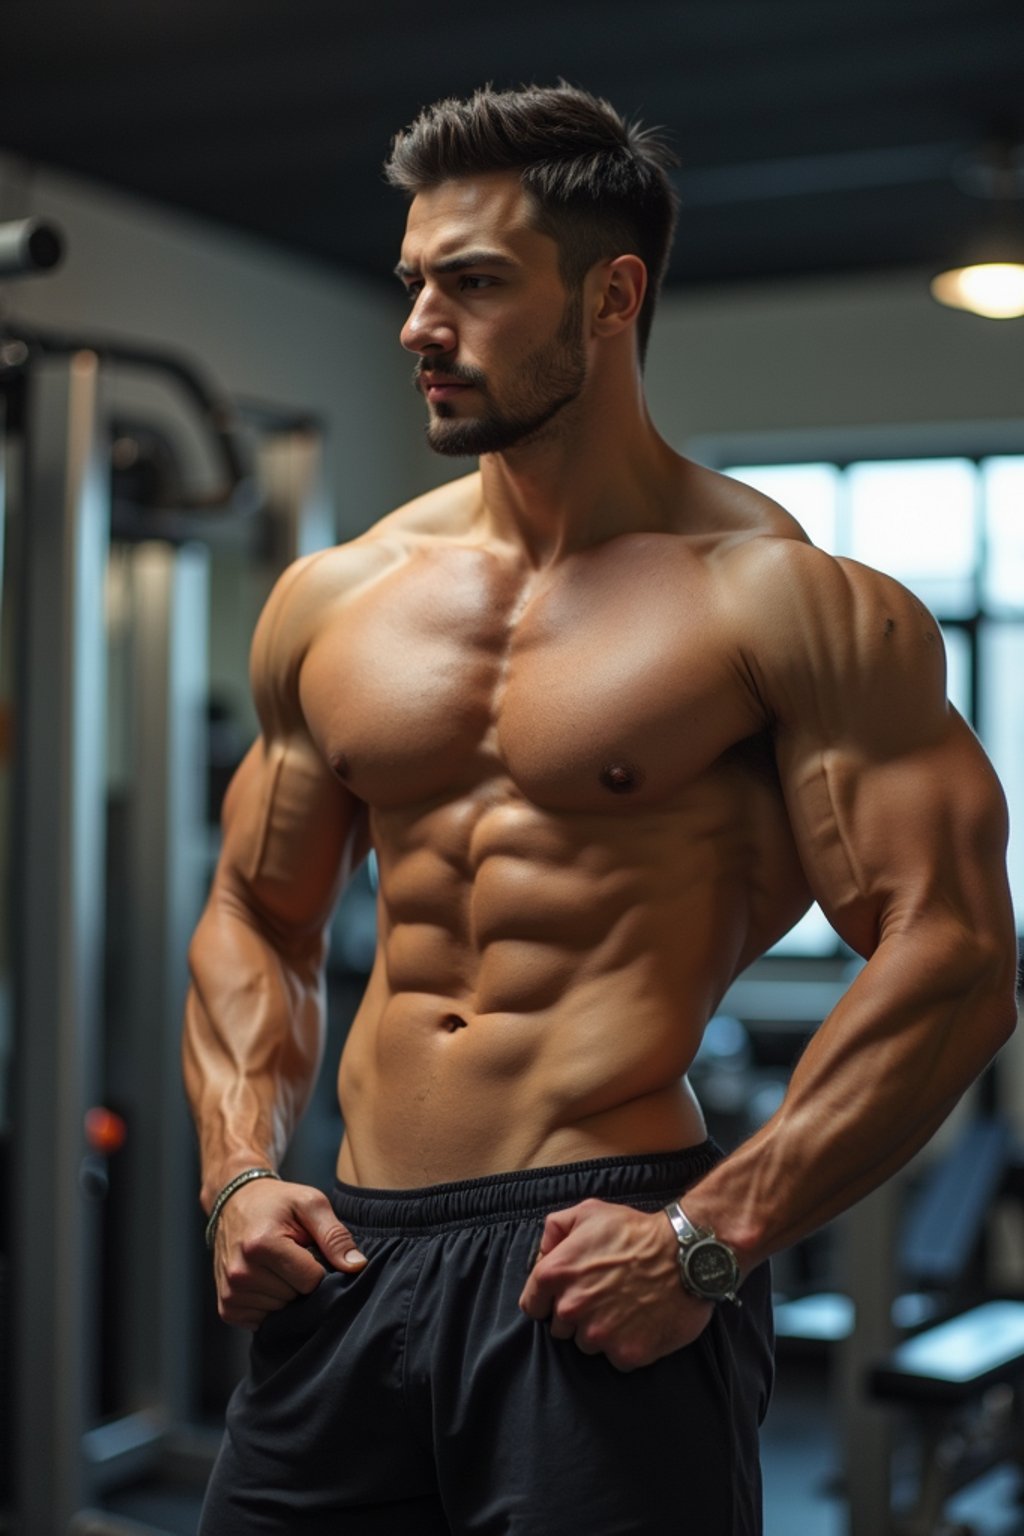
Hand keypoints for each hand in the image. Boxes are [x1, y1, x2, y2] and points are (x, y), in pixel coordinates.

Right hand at [212, 1177, 366, 1328]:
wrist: (234, 1203)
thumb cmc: (277, 1203)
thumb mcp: (310, 1203)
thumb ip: (335, 1235)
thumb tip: (357, 1266)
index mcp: (262, 1245)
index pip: (311, 1281)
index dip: (318, 1266)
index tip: (308, 1249)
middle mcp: (241, 1273)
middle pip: (296, 1298)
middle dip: (300, 1280)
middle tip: (290, 1254)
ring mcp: (231, 1293)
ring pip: (281, 1312)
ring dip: (285, 1293)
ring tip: (276, 1266)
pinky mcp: (227, 1307)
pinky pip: (264, 1321)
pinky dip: (270, 1304)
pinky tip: (265, 1280)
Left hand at [518, 1198, 711, 1371]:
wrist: (686, 1254)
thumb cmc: (636, 1231)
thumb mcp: (589, 1212)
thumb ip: (555, 1229)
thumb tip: (543, 1254)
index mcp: (555, 1274)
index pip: (533, 1306)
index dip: (550, 1299)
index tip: (570, 1293)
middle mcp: (570, 1308)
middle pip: (560, 1328)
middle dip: (577, 1314)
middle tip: (604, 1294)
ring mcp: (598, 1334)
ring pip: (587, 1344)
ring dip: (601, 1331)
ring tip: (625, 1306)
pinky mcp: (626, 1354)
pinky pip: (615, 1357)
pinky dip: (626, 1344)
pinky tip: (640, 1321)